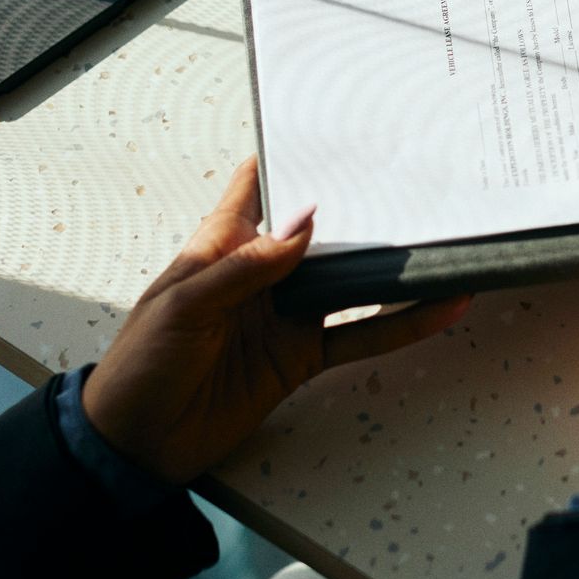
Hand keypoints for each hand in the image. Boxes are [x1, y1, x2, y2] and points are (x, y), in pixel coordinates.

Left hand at [82, 160, 469, 484]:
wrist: (135, 447)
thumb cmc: (141, 366)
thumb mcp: (184, 306)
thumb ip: (247, 266)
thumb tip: (305, 222)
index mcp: (221, 246)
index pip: (256, 187)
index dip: (288, 157)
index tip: (336, 131)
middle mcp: (261, 274)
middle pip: (320, 232)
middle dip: (361, 208)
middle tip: (414, 181)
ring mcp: (285, 316)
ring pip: (349, 283)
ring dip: (391, 269)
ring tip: (443, 244)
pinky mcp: (301, 358)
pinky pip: (358, 338)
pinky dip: (399, 326)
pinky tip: (437, 311)